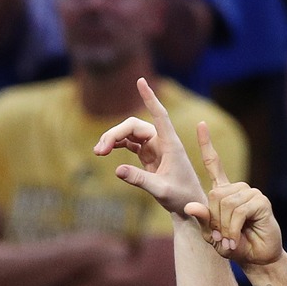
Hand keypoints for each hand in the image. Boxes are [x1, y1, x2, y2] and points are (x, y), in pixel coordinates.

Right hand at [97, 76, 205, 217]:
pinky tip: (106, 151)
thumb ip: (139, 180)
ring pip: (130, 134)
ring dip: (113, 139)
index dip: (149, 97)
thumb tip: (116, 169)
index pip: (159, 114)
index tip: (141, 81)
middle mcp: (162, 141)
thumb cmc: (181, 196)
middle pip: (134, 126)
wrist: (188, 204)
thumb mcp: (160, 190)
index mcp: (170, 144)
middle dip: (114, 134)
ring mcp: (155, 147)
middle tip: (98, 151)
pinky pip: (130, 143)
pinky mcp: (149, 155)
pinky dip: (117, 145)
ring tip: (98, 152)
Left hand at [182, 123, 281, 264]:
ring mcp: (251, 192)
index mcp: (224, 191)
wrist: (258, 257)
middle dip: (214, 221)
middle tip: (222, 237)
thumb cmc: (234, 246)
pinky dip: (233, 229)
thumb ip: (202, 221)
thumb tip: (190, 206)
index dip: (206, 145)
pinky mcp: (261, 201)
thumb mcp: (212, 235)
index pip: (214, 163)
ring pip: (226, 204)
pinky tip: (238, 238)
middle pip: (214, 195)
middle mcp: (238, 188)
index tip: (201, 123)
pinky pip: (238, 211)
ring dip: (225, 227)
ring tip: (231, 239)